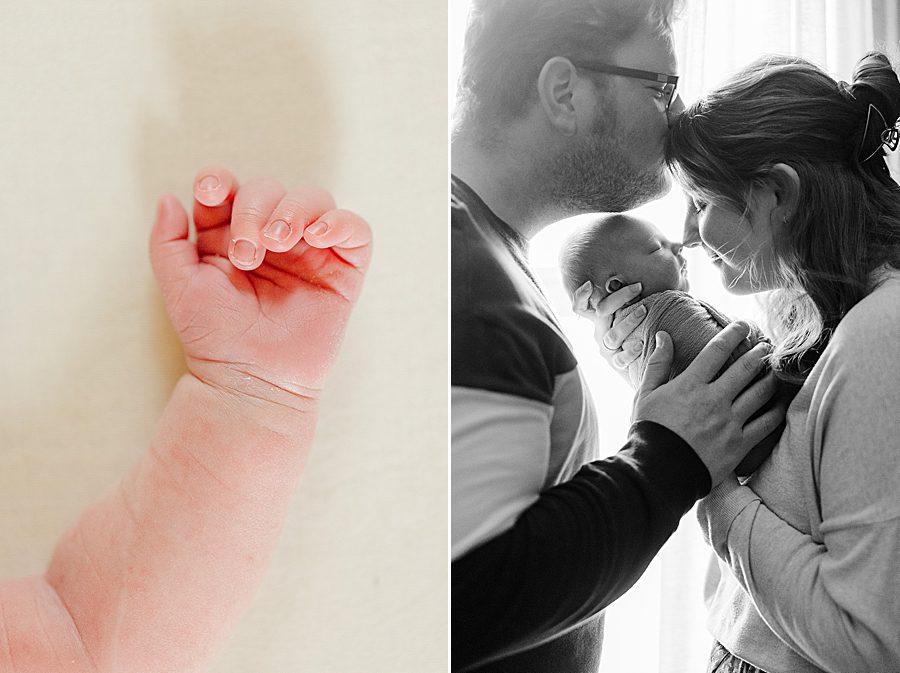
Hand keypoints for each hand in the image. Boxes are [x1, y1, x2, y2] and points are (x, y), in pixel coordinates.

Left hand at [149, 167, 371, 407]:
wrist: (250, 380)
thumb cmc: (214, 339)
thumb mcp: (179, 286)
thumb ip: (167, 241)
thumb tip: (170, 199)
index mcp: (231, 235)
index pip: (230, 188)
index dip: (220, 179)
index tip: (211, 192)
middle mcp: (272, 237)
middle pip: (270, 189)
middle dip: (254, 210)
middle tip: (246, 253)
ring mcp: (311, 252)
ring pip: (314, 199)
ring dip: (293, 210)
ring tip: (278, 242)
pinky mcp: (343, 270)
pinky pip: (354, 229)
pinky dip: (339, 223)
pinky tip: (317, 236)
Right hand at [572, 280, 646, 371]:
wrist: (643, 362)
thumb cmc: (639, 330)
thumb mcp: (630, 312)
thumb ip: (629, 299)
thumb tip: (635, 278)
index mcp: (600, 319)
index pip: (581, 306)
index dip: (580, 296)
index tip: (589, 284)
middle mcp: (600, 333)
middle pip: (601, 313)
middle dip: (619, 298)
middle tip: (638, 286)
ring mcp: (607, 349)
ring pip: (612, 336)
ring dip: (628, 322)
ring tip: (644, 310)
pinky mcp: (617, 364)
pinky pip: (621, 359)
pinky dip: (630, 351)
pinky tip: (641, 343)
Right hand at [632, 323, 783, 485]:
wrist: (658, 472)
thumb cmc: (649, 432)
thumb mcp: (645, 395)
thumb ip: (657, 364)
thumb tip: (663, 336)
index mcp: (690, 385)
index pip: (717, 351)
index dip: (733, 334)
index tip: (743, 325)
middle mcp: (714, 400)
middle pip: (745, 368)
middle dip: (759, 353)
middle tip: (766, 347)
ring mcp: (729, 422)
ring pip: (760, 393)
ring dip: (770, 377)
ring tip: (774, 371)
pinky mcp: (740, 445)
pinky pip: (766, 424)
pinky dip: (776, 411)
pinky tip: (779, 404)